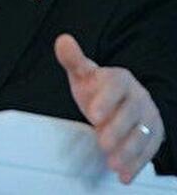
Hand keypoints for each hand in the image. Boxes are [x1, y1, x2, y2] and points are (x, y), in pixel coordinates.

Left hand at [55, 34, 164, 183]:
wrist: (121, 100)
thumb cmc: (98, 87)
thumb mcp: (83, 73)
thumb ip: (73, 60)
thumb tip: (62, 40)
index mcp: (120, 79)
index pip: (115, 87)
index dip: (106, 100)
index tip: (93, 114)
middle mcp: (138, 97)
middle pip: (131, 114)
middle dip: (117, 130)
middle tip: (102, 143)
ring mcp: (148, 117)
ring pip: (142, 134)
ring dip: (128, 150)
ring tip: (113, 163)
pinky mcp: (153, 135)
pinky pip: (148, 151)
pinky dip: (137, 164)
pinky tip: (124, 175)